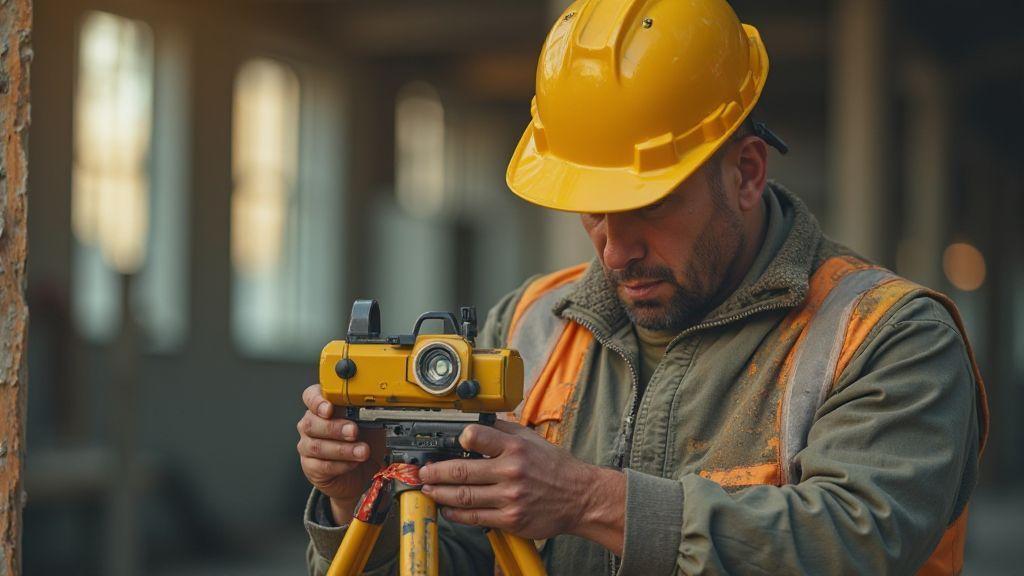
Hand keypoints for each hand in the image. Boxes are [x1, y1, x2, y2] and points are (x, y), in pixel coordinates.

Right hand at [296, 384, 384, 523]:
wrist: (364, 470)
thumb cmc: (365, 442)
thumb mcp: (371, 423)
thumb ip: (367, 412)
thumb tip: (377, 405)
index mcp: (324, 407)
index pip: (311, 396)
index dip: (317, 401)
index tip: (330, 408)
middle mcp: (312, 425)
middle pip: (311, 423)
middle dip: (335, 427)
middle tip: (353, 431)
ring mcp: (308, 446)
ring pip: (317, 446)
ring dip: (343, 449)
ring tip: (362, 451)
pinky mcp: (311, 467)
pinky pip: (322, 466)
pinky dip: (341, 465)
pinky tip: (354, 463)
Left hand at [418, 420, 624, 552]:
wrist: (580, 497)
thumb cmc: (555, 467)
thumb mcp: (532, 439)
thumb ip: (504, 430)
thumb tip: (478, 422)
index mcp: (515, 448)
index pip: (477, 437)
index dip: (458, 439)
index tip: (445, 442)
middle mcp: (511, 471)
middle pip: (462, 472)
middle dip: (435, 472)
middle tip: (423, 471)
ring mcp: (510, 497)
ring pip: (464, 497)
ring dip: (440, 493)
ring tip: (428, 489)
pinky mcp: (510, 519)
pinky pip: (475, 517)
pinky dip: (456, 513)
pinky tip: (447, 508)